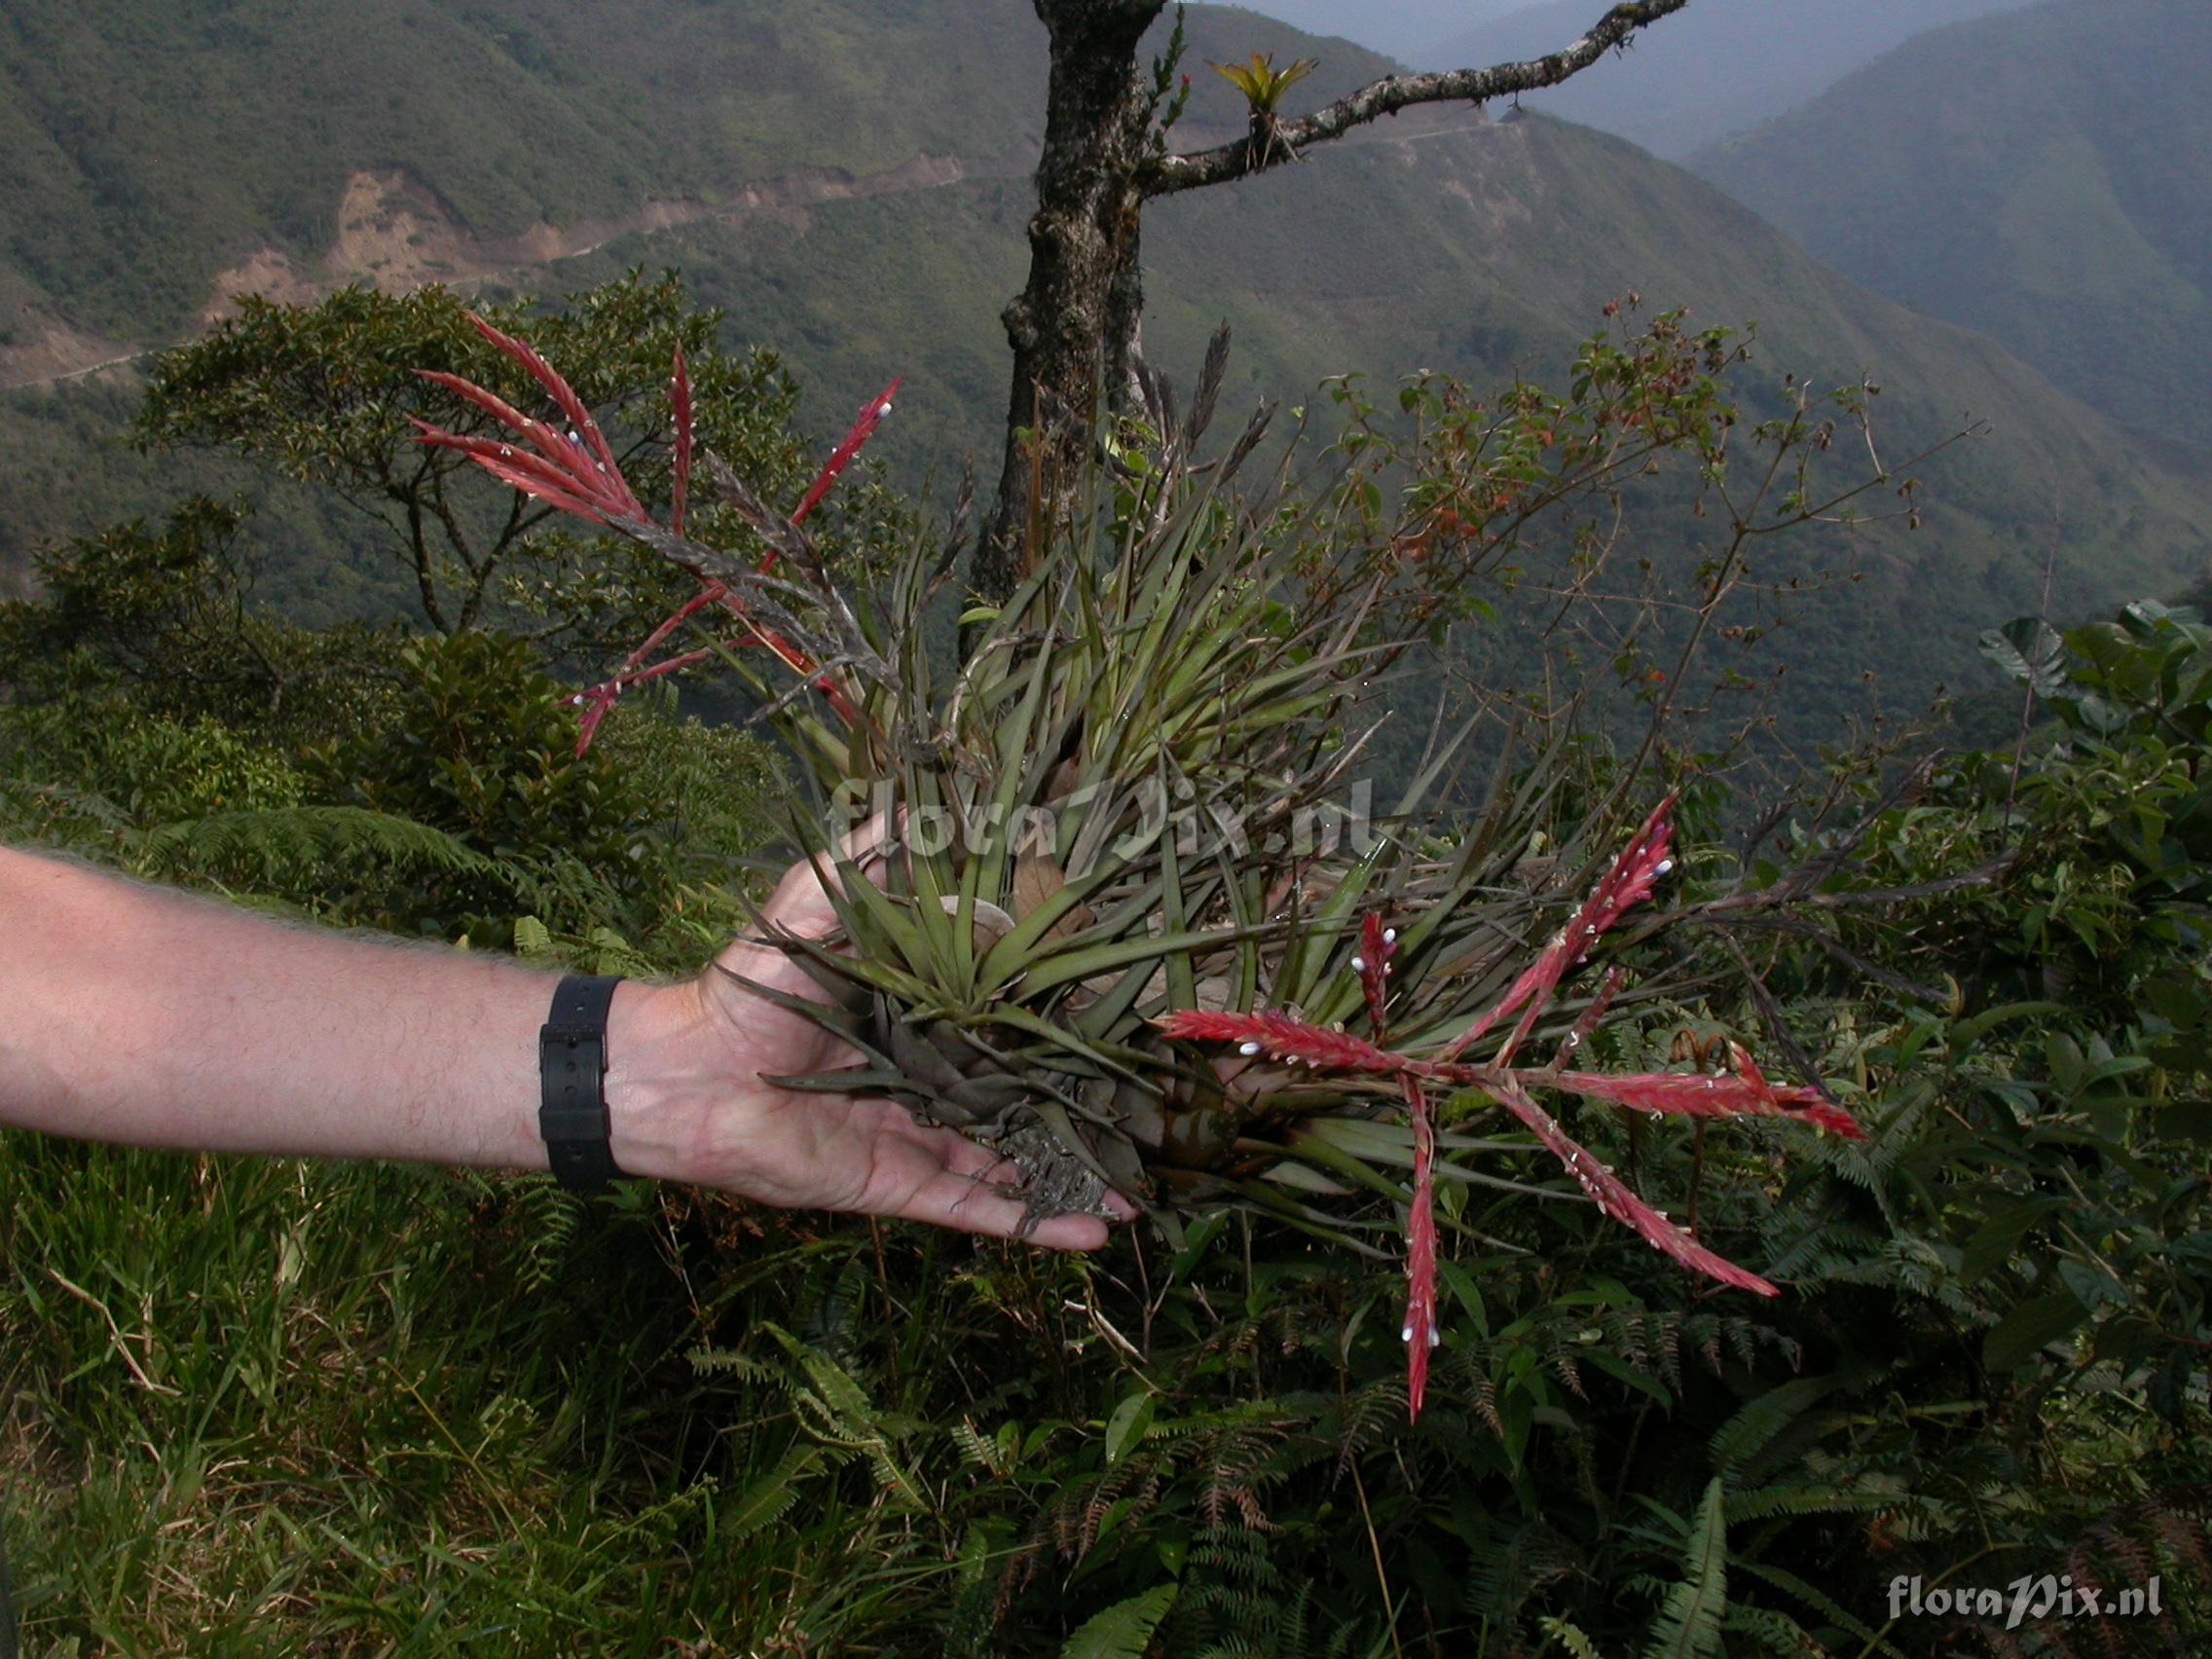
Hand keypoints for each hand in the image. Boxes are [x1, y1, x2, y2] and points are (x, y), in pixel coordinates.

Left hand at [606, 822, 1124, 1249]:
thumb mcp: (818, 901)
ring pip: (1009, 1164)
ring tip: (1140, 1200)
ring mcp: (914, 1138)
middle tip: (1149, 1129)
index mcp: (916, 1019)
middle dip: (1082, 1122)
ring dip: (1071, 1181)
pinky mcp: (896, 1184)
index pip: (1005, 1027)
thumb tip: (928, 804)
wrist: (682, 1068)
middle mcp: (925, 1082)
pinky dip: (1029, 1221)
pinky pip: (973, 1207)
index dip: (1061, 1034)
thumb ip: (873, 857)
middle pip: (1020, 1105)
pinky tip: (1088, 1233)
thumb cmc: (747, 982)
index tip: (1122, 1035)